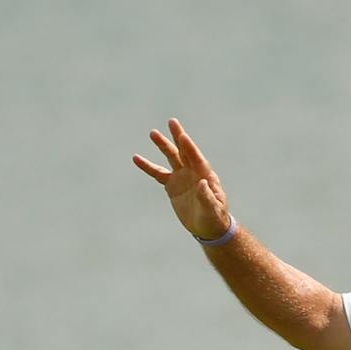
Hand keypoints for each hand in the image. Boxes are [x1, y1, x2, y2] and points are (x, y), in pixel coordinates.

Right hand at [132, 117, 232, 239]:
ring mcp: (182, 176)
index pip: (196, 158)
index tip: (182, 136)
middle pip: (184, 151)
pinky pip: (157, 173)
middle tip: (172, 122)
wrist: (207, 227)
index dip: (189, 148)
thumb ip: (207, 197)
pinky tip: (136, 158)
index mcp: (205, 175)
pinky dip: (147, 166)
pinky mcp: (172, 185)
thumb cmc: (214, 218)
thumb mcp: (212, 209)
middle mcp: (193, 172)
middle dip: (177, 137)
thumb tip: (202, 183)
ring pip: (171, 158)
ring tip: (153, 133)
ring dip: (163, 145)